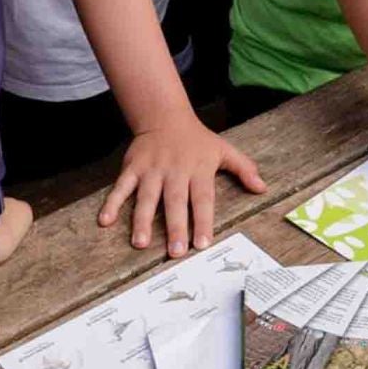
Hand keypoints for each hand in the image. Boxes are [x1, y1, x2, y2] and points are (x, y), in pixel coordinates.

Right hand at [100, 116, 266, 257]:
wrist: (165, 116)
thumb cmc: (197, 140)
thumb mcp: (224, 149)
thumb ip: (243, 168)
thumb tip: (262, 188)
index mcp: (199, 169)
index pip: (202, 198)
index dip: (203, 221)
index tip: (203, 243)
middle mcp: (175, 170)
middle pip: (175, 201)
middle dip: (175, 226)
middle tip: (175, 251)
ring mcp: (152, 169)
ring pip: (147, 197)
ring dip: (142, 220)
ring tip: (140, 243)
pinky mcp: (132, 167)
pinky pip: (121, 186)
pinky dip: (112, 202)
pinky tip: (105, 220)